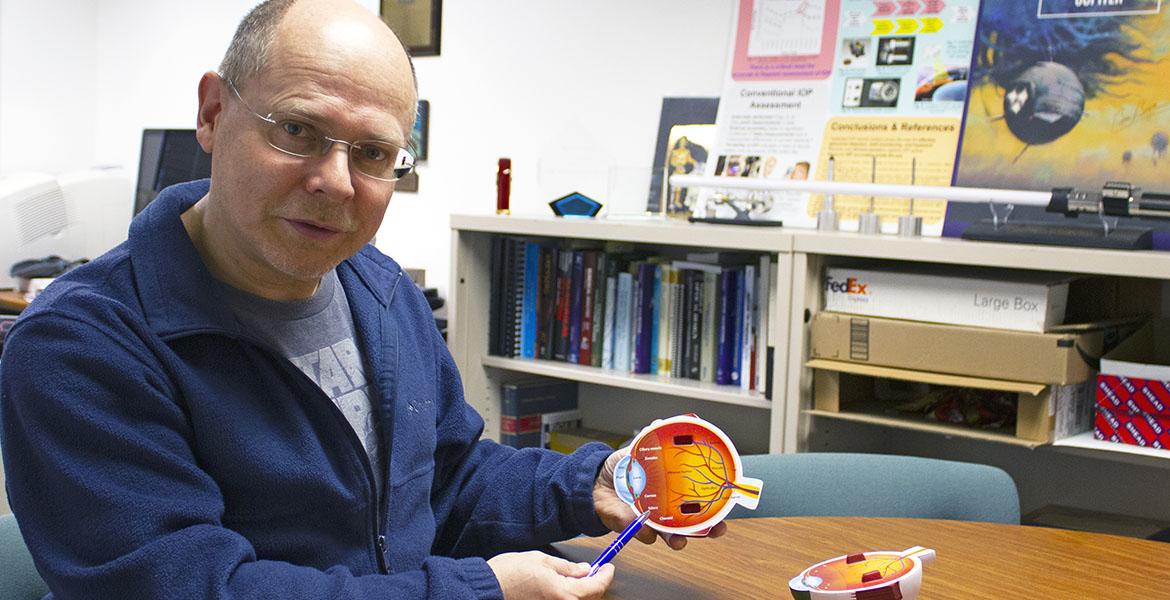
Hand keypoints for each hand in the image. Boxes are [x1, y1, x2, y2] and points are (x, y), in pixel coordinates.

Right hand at [487, 550, 612, 599]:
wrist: (488, 588)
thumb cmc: (510, 574)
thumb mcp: (543, 561)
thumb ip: (568, 568)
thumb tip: (584, 571)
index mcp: (565, 594)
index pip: (597, 586)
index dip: (606, 575)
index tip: (609, 567)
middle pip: (591, 598)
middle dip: (595, 584)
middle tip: (596, 571)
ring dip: (582, 592)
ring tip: (579, 578)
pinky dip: (569, 596)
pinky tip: (565, 587)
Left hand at [592, 447, 727, 549]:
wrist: (595, 481)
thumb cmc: (622, 468)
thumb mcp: (636, 451)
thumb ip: (649, 441)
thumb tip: (658, 423)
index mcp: (671, 491)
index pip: (698, 502)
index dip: (715, 508)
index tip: (727, 508)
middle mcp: (665, 510)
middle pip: (692, 525)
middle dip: (706, 530)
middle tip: (715, 529)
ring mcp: (651, 520)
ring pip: (670, 536)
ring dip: (677, 540)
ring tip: (679, 540)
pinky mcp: (633, 527)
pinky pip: (642, 534)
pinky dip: (644, 532)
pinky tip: (643, 526)